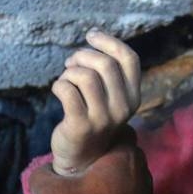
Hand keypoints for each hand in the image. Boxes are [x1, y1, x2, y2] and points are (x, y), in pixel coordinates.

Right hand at [30, 127, 157, 193]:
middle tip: (82, 172)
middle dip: (106, 162)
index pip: (119, 130)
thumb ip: (43, 174)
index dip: (101, 135)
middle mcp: (144, 173)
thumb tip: (46, 171)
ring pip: (129, 184)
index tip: (84, 145)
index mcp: (125, 157)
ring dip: (113, 187)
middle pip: (123, 158)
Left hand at [50, 30, 140, 174]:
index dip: (109, 42)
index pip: (129, 59)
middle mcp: (123, 107)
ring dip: (69, 72)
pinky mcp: (81, 126)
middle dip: (82, 56)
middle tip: (71, 63)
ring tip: (66, 80)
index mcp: (134, 96)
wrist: (83, 157)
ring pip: (85, 76)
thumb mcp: (111, 96)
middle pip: (105, 64)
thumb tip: (93, 38)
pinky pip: (66, 91)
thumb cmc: (94, 117)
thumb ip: (108, 72)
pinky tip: (59, 91)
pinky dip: (58, 85)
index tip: (91, 36)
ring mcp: (103, 118)